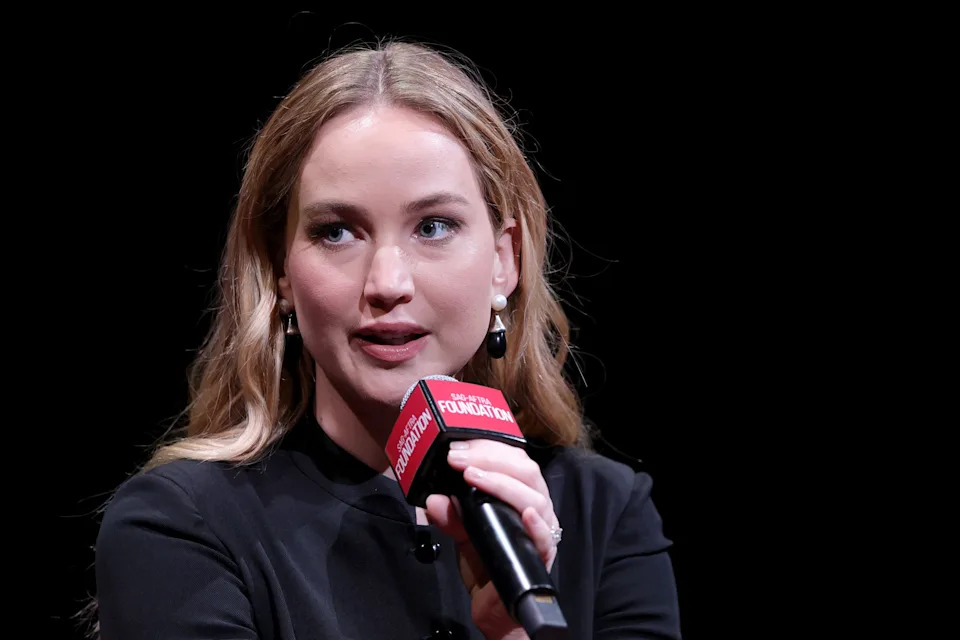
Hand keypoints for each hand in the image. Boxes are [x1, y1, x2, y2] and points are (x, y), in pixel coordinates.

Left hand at [424, 439, 559, 639]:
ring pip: (534, 498)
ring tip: (473, 477)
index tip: (457, 447)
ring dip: (503, 483)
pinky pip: (546, 538)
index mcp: (520, 495)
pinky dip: (536, 524)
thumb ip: (449, 516)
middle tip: (458, 459)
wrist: (494, 608)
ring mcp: (541, 532)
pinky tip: (523, 513)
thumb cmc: (485, 564)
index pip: (513, 459)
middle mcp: (535, 509)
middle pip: (526, 472)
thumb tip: (434, 498)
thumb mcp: (461, 533)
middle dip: (491, 458)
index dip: (487, 448)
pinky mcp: (542, 557)